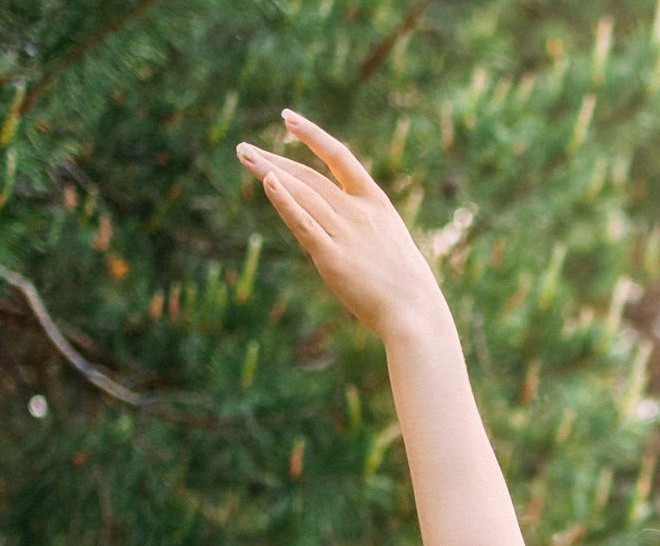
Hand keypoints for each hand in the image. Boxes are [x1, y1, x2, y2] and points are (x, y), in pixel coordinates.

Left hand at [237, 111, 448, 342]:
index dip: (313, 135)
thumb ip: (360, 226)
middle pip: (309, 177)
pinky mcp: (331, 258)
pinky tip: (268, 182)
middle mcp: (358, 212)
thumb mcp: (388, 241)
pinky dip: (284, 201)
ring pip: (301, 194)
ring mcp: (345, 233)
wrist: (415, 312)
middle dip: (275, 159)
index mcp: (377, 203)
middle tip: (244, 147)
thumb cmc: (406, 283)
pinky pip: (303, 224)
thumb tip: (335, 223)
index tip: (288, 118)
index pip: (340, 157)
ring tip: (243, 156)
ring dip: (269, 172)